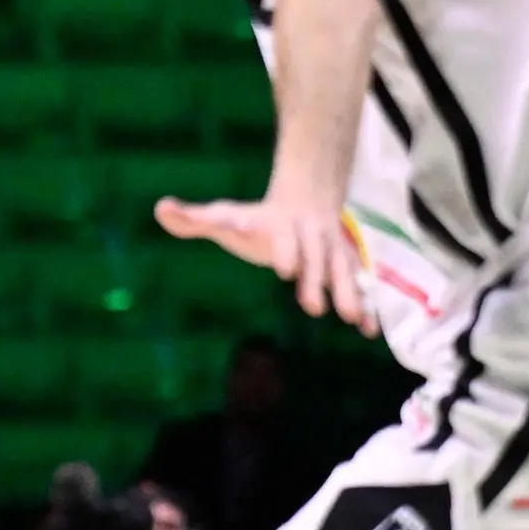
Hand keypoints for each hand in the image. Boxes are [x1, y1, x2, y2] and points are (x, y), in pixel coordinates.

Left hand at [154, 194, 372, 332]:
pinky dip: (366, 306)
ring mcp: (330, 252)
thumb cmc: (259, 219)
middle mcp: (307, 238)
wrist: (308, 199)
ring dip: (347, 293)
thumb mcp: (225, 215)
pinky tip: (368, 330)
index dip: (285, 251)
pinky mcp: (345, 266)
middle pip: (314, 257)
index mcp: (277, 226)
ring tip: (349, 317)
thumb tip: (160, 209)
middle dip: (315, 279)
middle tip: (312, 306)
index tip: (285, 268)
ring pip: (341, 270)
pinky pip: (358, 285)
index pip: (282, 238)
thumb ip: (194, 219)